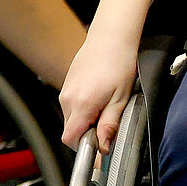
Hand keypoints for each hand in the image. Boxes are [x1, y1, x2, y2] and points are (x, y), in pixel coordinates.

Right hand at [58, 30, 138, 151]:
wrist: (111, 37)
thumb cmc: (118, 62)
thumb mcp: (121, 98)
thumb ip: (110, 124)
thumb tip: (104, 146)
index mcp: (81, 104)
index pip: (70, 139)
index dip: (85, 147)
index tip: (99, 146)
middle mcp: (68, 99)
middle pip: (71, 131)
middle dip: (88, 134)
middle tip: (108, 123)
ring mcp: (65, 91)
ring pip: (71, 119)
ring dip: (86, 121)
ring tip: (106, 106)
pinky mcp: (67, 85)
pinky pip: (72, 106)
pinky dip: (84, 110)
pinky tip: (99, 97)